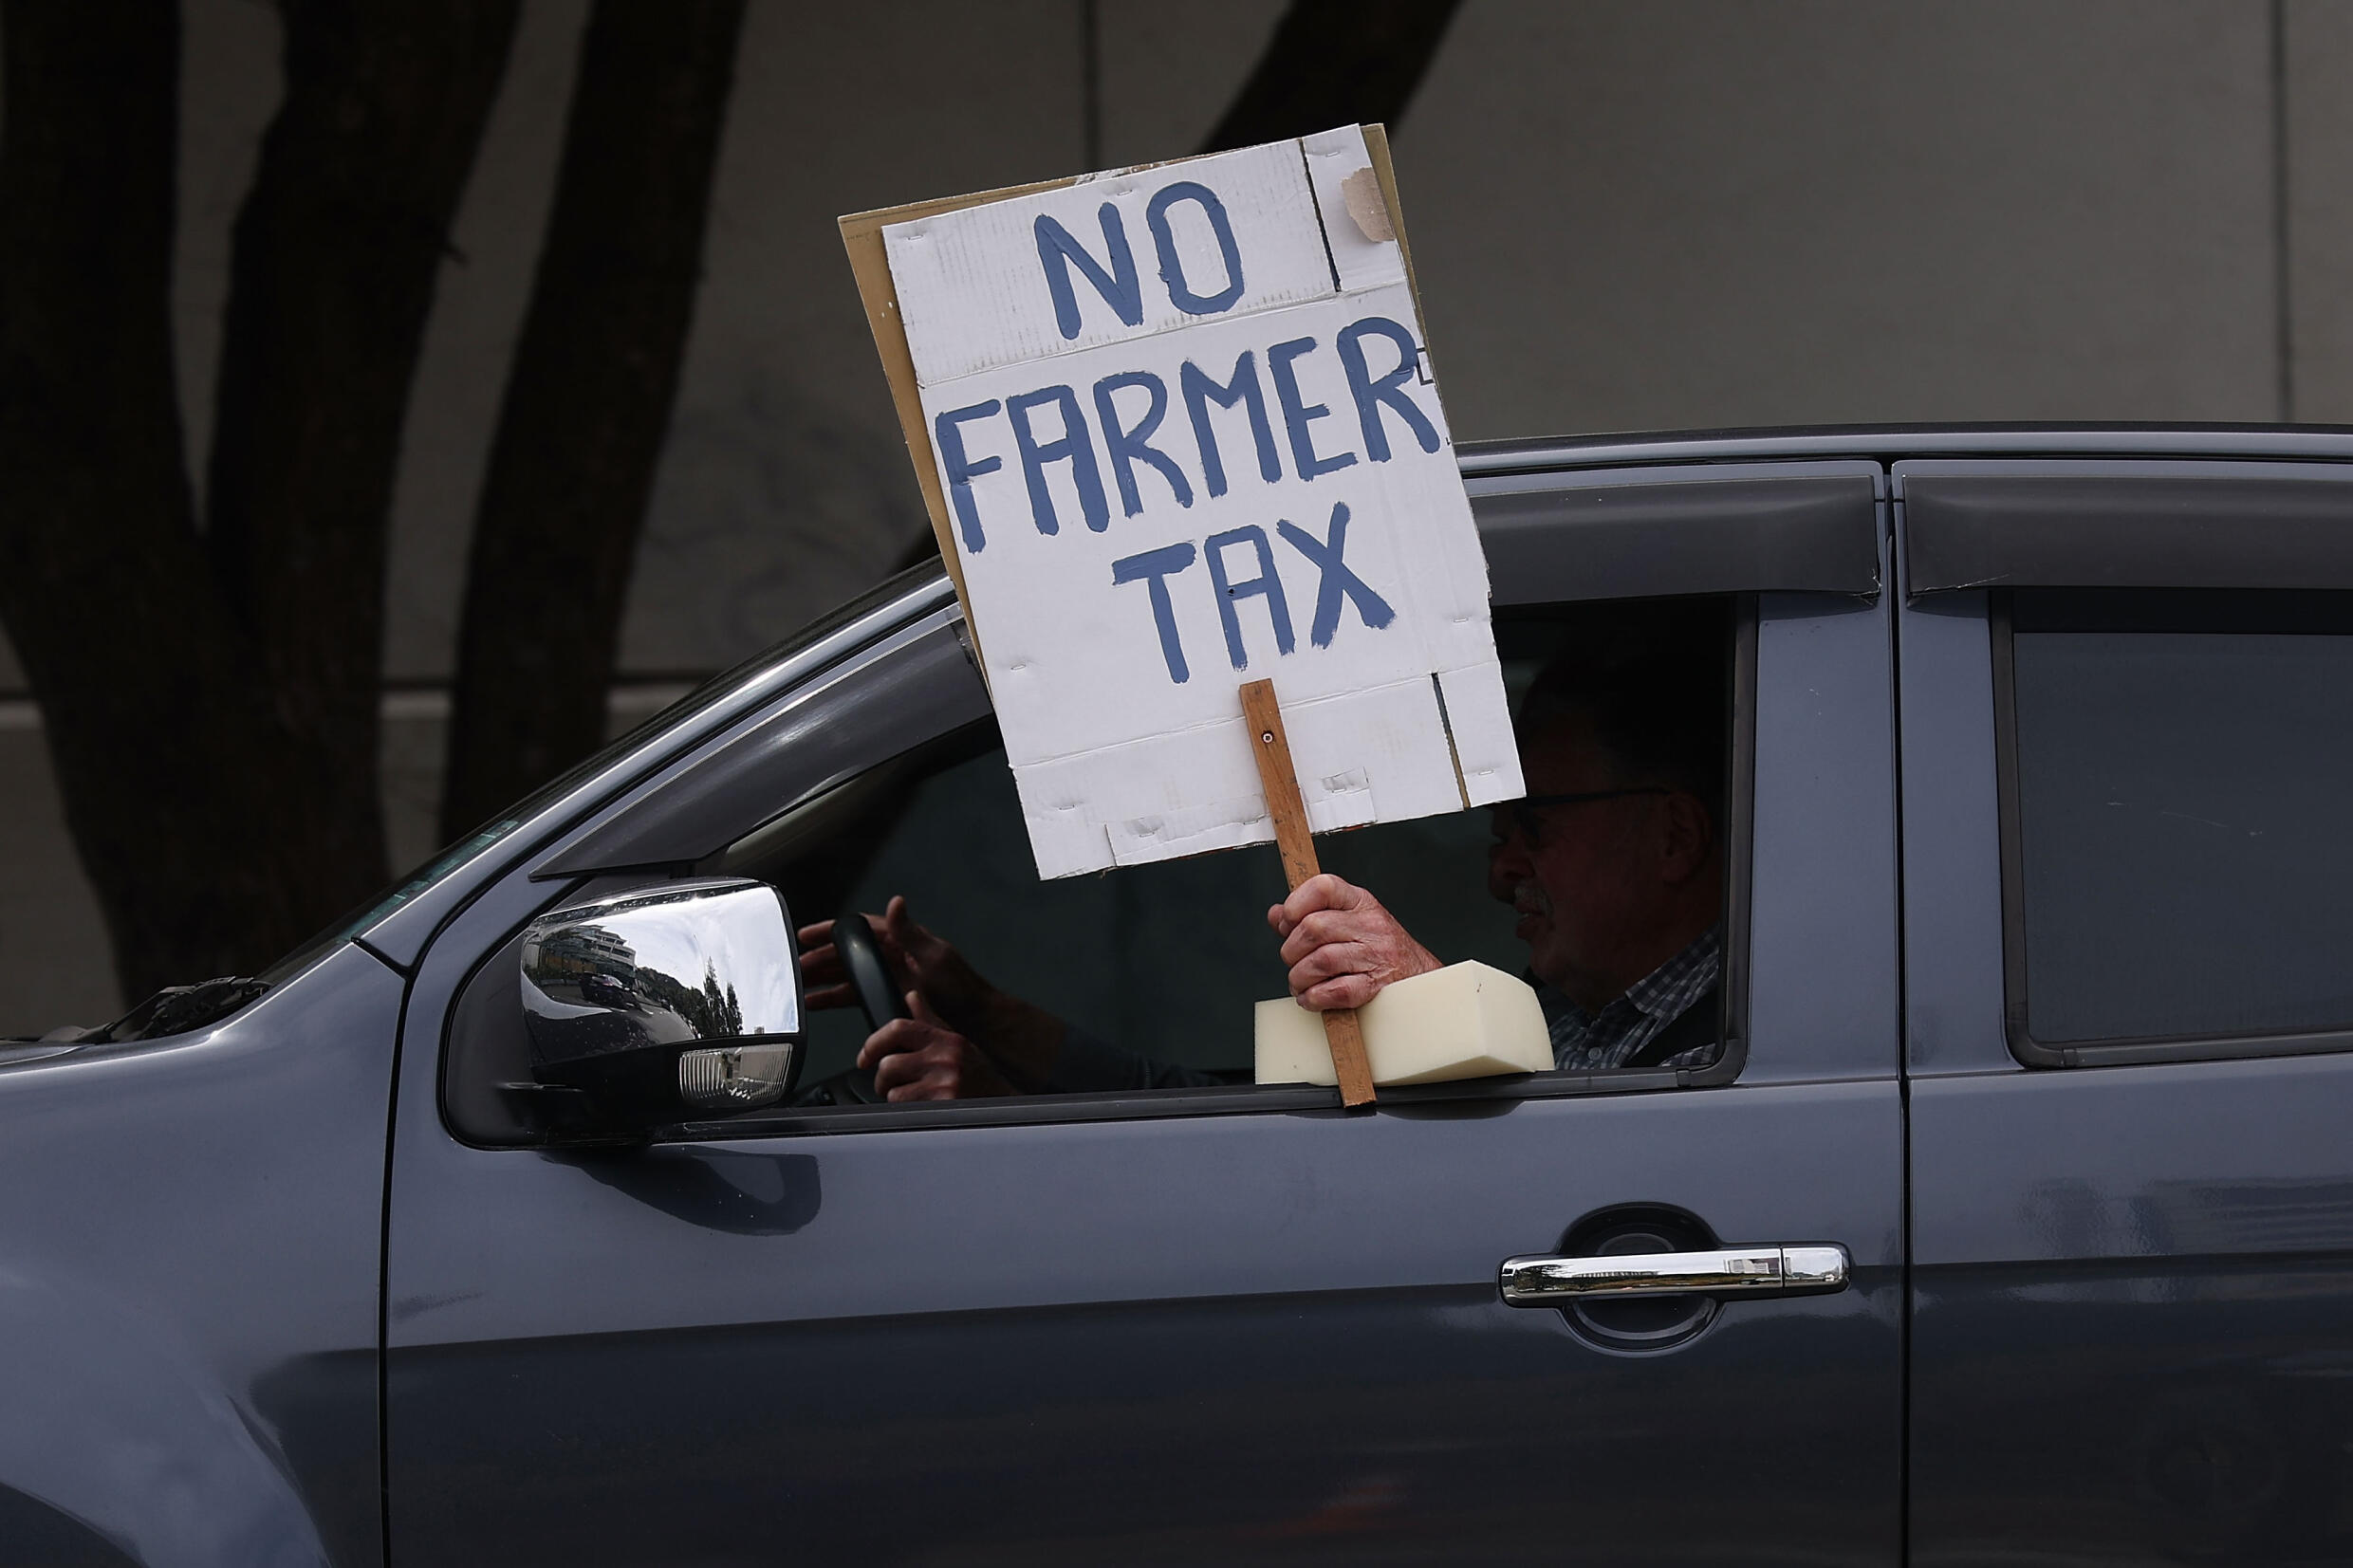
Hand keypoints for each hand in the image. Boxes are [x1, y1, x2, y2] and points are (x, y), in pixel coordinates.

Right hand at [797, 895, 992, 1037]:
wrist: (972, 1019)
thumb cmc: (960, 986)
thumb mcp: (933, 956)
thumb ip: (909, 932)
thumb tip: (896, 903)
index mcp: (900, 939)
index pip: (857, 929)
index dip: (830, 931)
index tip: (806, 935)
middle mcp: (890, 955)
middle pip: (846, 953)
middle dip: (818, 958)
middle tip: (795, 967)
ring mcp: (887, 976)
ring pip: (845, 974)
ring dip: (822, 979)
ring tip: (799, 986)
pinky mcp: (886, 995)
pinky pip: (852, 995)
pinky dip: (833, 998)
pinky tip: (817, 1004)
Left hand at [856, 992, 1013, 1101]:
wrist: (1004, 1108)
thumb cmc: (980, 1079)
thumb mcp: (957, 1044)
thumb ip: (930, 1021)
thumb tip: (911, 995)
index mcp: (946, 1038)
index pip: (899, 1028)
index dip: (874, 1043)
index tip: (865, 1057)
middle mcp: (946, 1057)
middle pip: (889, 1063)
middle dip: (883, 1079)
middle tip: (890, 1085)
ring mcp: (945, 1081)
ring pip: (893, 1089)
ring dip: (894, 1097)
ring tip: (910, 1099)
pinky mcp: (943, 1104)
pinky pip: (904, 1107)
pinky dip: (905, 1112)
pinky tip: (920, 1110)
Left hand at [1266, 873, 1441, 1010]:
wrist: (1419, 976)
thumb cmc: (1376, 948)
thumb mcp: (1346, 920)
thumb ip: (1309, 915)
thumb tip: (1276, 915)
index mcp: (1359, 901)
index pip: (1323, 886)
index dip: (1296, 903)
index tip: (1288, 921)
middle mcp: (1370, 924)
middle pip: (1314, 928)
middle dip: (1292, 950)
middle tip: (1293, 961)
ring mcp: (1376, 954)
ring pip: (1320, 961)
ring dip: (1299, 978)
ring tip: (1300, 983)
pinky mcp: (1376, 985)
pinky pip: (1335, 991)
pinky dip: (1314, 998)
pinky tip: (1312, 997)